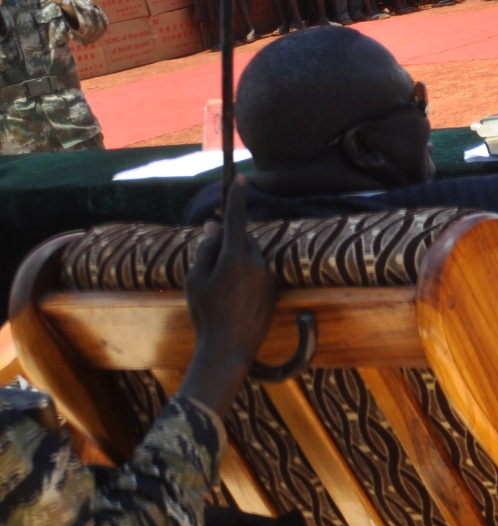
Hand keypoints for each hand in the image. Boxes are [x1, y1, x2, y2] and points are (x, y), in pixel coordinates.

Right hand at [176, 179, 278, 414]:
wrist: (229, 347)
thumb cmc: (206, 314)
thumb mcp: (195, 280)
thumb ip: (206, 249)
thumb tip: (213, 225)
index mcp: (235, 257)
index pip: (236, 219)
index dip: (237, 197)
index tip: (241, 178)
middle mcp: (257, 263)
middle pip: (242, 240)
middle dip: (227, 245)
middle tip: (209, 271)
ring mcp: (268, 276)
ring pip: (250, 257)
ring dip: (236, 263)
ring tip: (220, 293)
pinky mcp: (274, 289)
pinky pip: (257, 273)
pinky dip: (245, 278)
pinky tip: (233, 301)